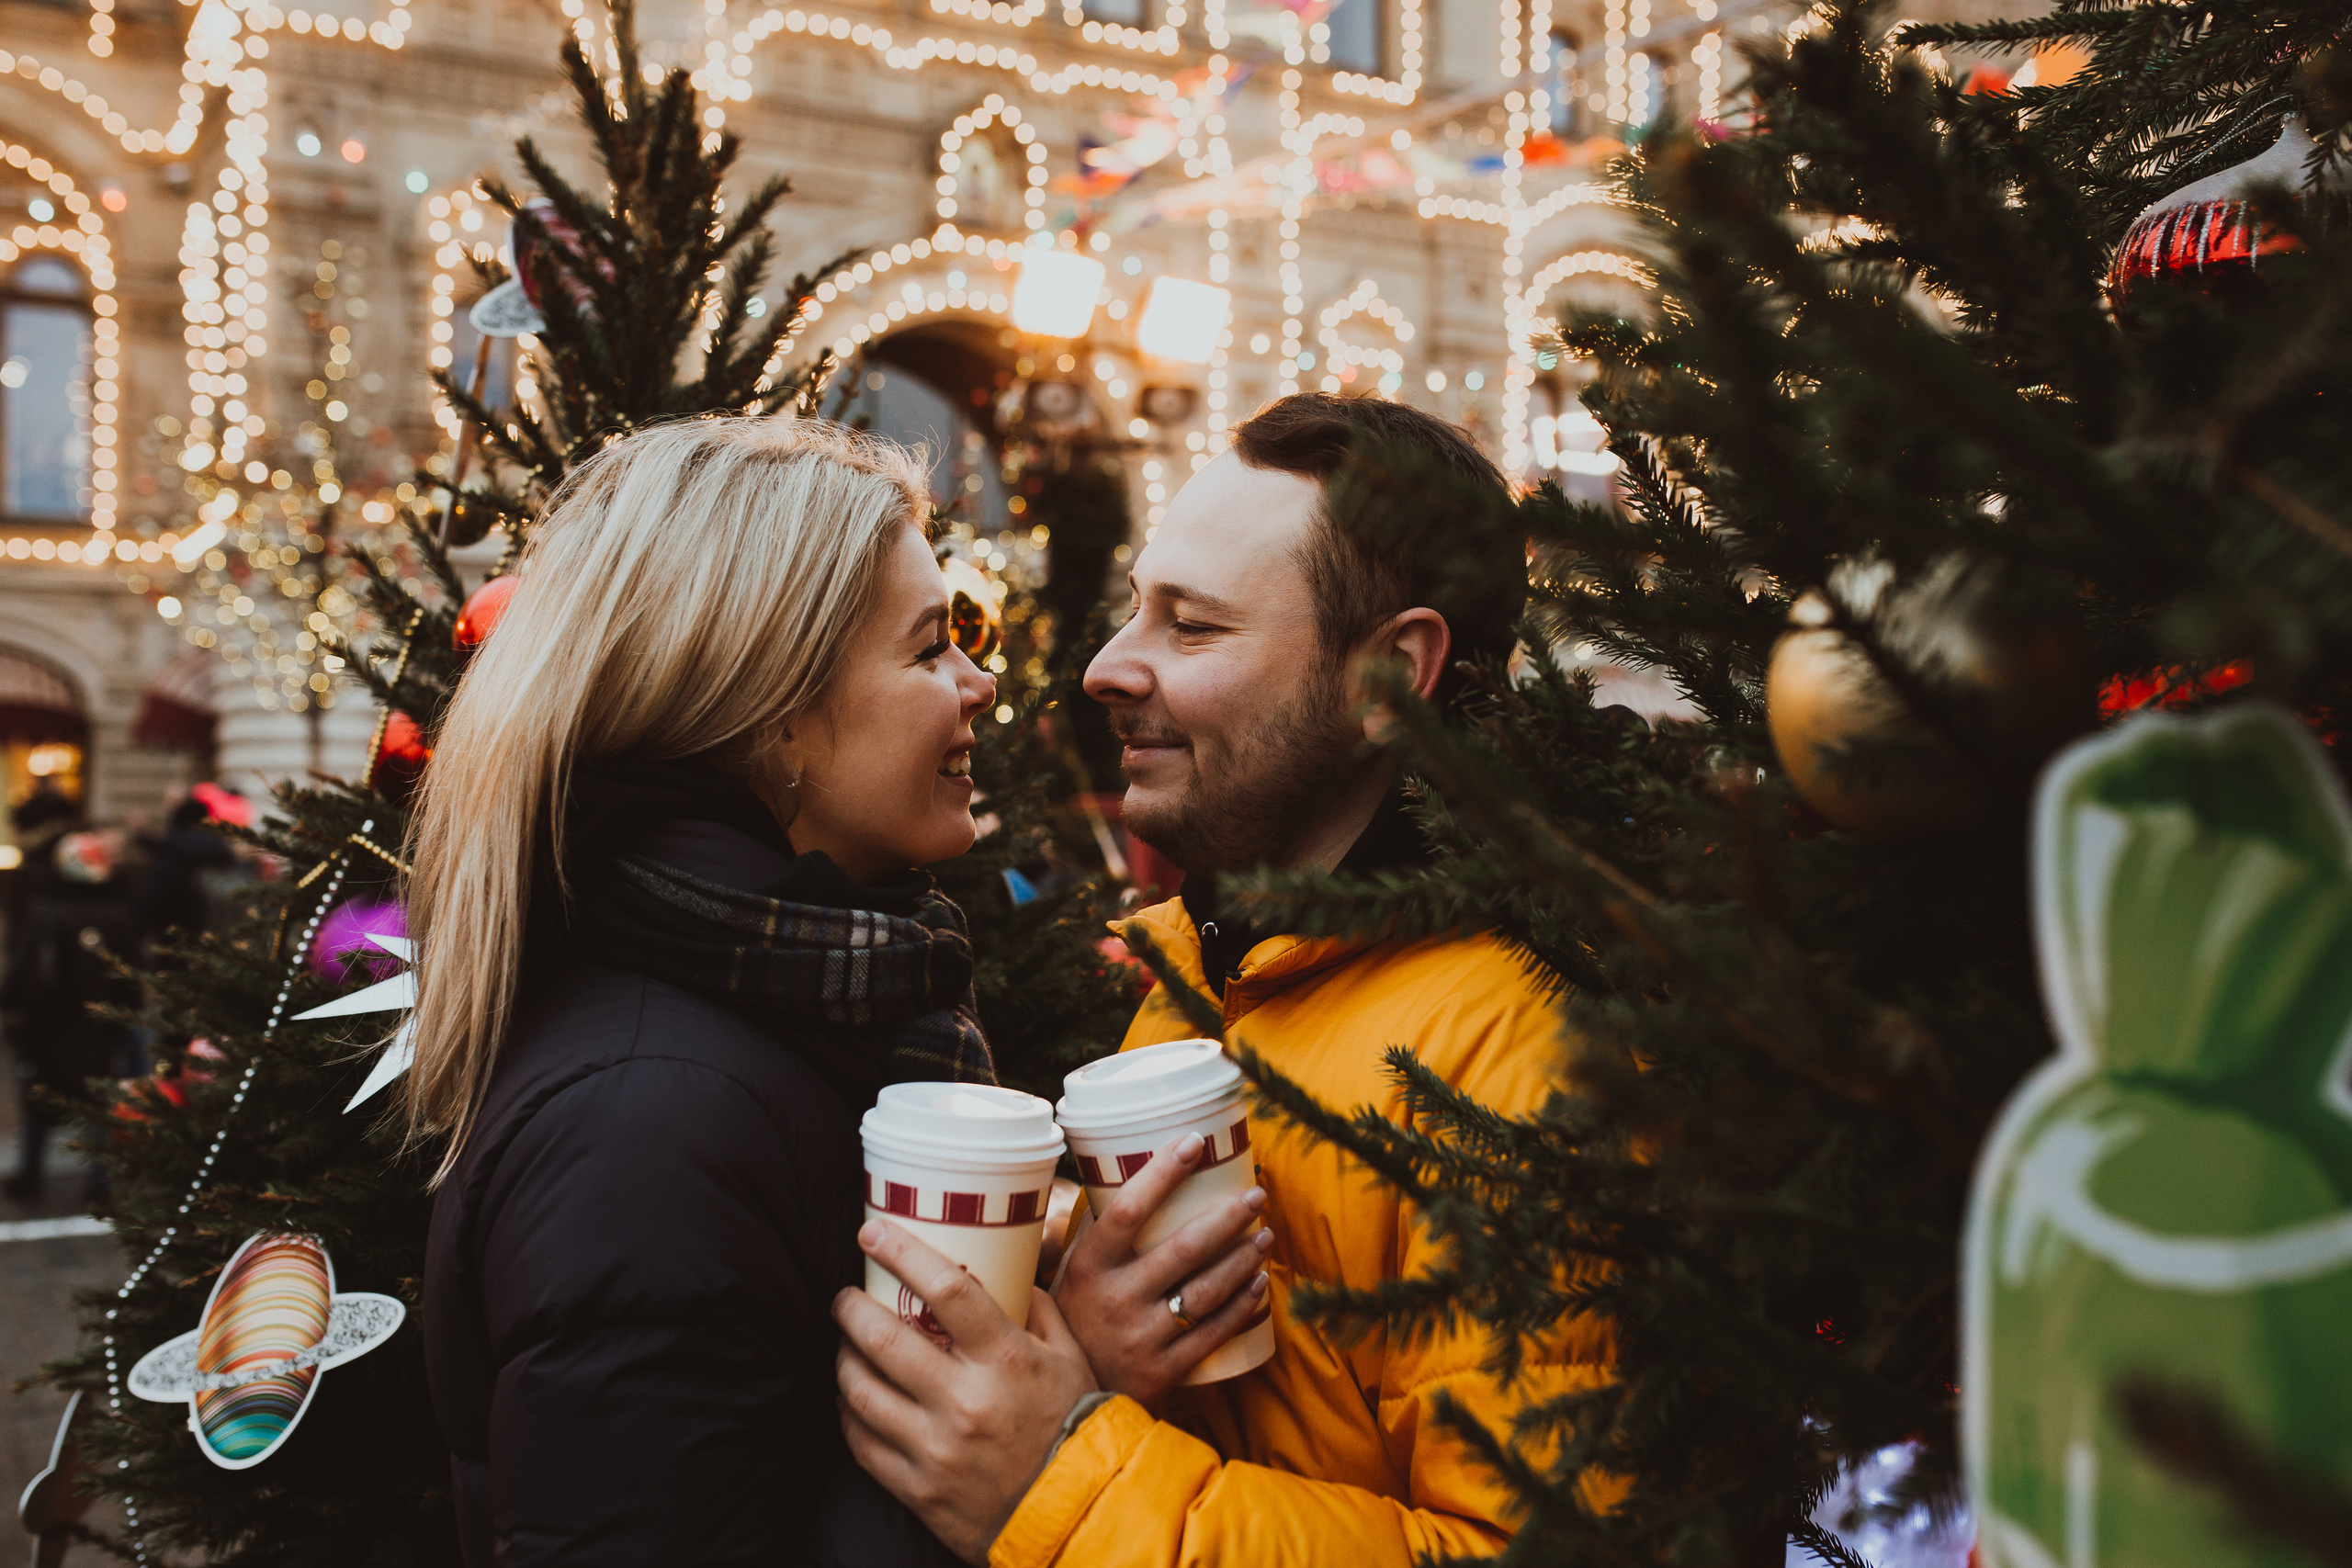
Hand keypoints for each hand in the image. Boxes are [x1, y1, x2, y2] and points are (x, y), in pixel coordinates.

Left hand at [835, 1220, 1098, 1564]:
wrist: (1082, 1512)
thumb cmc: (1078, 1427)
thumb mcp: (1071, 1360)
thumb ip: (1040, 1312)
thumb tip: (1012, 1275)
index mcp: (1005, 1360)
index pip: (946, 1290)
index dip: (901, 1252)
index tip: (872, 1231)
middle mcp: (966, 1401)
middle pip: (884, 1338)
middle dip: (851, 1309)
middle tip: (845, 1297)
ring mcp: (938, 1448)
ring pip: (862, 1392)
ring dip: (845, 1360)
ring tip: (847, 1346)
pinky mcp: (920, 1489)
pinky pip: (863, 1444)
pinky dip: (849, 1416)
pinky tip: (854, 1399)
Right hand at [1052, 1132, 1271, 1409]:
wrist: (1065, 1400)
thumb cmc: (1077, 1316)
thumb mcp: (1072, 1272)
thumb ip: (1100, 1232)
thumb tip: (1129, 1171)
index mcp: (1089, 1267)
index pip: (1128, 1210)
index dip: (1163, 1173)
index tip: (1194, 1142)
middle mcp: (1115, 1300)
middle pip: (1184, 1249)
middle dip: (1228, 1217)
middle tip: (1256, 1195)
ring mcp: (1141, 1337)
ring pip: (1206, 1291)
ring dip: (1243, 1259)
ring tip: (1265, 1235)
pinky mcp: (1165, 1370)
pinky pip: (1214, 1332)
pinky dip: (1242, 1305)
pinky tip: (1259, 1282)